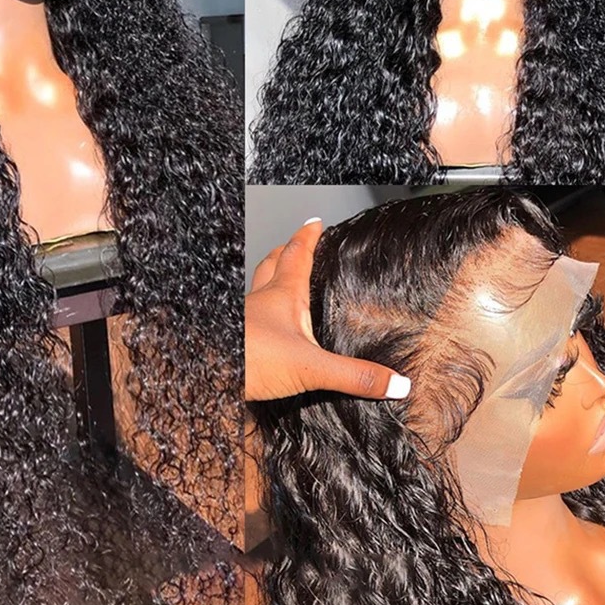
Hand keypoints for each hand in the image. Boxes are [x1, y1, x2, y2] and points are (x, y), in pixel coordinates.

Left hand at [245, 218, 410, 401]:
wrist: (208, 377)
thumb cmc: (252, 361)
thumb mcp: (312, 369)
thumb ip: (353, 376)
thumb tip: (396, 382)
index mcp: (283, 295)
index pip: (298, 254)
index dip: (308, 236)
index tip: (315, 222)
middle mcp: (261, 300)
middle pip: (273, 264)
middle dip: (285, 250)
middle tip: (296, 243)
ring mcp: (245, 317)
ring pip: (258, 287)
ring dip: (270, 278)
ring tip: (283, 281)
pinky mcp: (236, 338)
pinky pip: (250, 314)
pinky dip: (260, 310)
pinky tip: (267, 326)